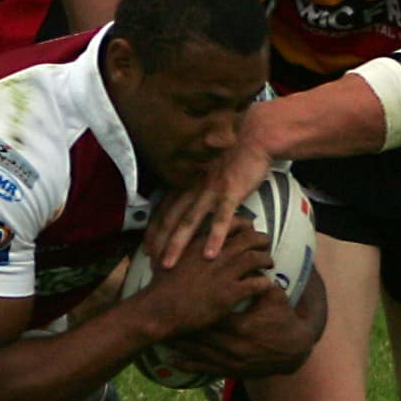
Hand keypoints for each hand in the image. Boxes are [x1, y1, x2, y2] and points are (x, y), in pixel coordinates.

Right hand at [138, 218, 271, 337]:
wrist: (159, 309)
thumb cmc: (160, 287)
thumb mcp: (170, 257)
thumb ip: (184, 247)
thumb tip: (188, 246)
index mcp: (202, 241)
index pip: (231, 223)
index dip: (245, 225)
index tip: (249, 229)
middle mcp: (216, 253)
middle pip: (249, 238)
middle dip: (262, 240)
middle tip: (266, 244)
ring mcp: (224, 273)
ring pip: (257, 258)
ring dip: (267, 260)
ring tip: (269, 263)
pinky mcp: (230, 293)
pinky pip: (257, 284)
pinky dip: (265, 283)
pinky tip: (266, 286)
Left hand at [147, 123, 274, 269]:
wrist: (253, 135)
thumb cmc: (232, 152)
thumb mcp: (206, 168)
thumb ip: (194, 184)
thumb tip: (188, 203)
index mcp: (187, 182)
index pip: (164, 209)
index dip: (153, 230)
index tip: (146, 248)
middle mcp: (193, 187)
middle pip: (171, 218)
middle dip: (159, 242)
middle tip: (151, 263)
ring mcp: (211, 190)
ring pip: (189, 221)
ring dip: (177, 244)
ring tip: (169, 264)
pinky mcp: (231, 192)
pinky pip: (221, 218)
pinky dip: (214, 237)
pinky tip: (209, 254)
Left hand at [170, 278, 321, 379]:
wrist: (294, 351)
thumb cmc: (283, 320)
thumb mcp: (274, 298)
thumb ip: (257, 282)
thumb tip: (244, 261)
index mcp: (241, 326)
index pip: (210, 315)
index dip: (191, 308)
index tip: (174, 300)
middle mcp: (232, 346)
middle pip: (198, 335)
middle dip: (179, 327)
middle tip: (159, 318)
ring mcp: (231, 361)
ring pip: (198, 353)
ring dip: (179, 346)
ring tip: (159, 336)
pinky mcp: (231, 371)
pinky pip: (206, 369)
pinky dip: (189, 365)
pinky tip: (172, 361)